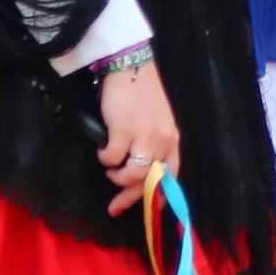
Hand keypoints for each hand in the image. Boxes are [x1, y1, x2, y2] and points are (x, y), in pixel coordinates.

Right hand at [94, 57, 179, 216]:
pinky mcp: (123, 131)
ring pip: (132, 174)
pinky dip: (106, 159)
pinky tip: (104, 150)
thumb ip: (153, 142)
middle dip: (130, 197)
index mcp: (171, 138)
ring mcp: (144, 137)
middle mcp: (162, 140)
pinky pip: (112, 158)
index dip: (159, 195)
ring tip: (110, 168)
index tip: (149, 208)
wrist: (130, 66)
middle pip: (149, 181)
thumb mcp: (156, 120)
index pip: (171, 175)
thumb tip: (139, 166)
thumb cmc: (141, 93)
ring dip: (117, 177)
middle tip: (114, 206)